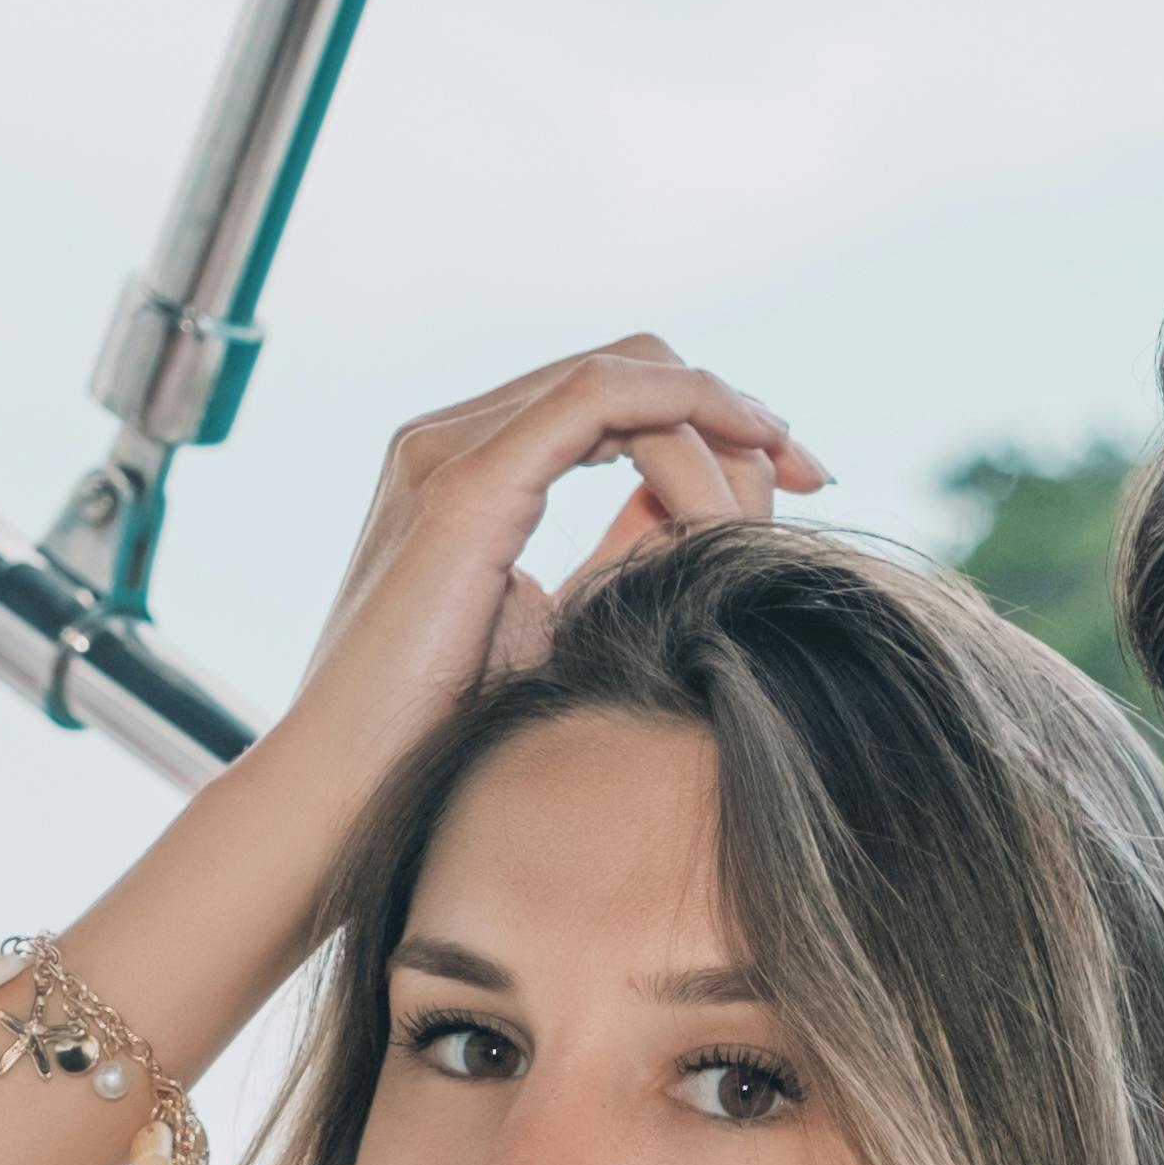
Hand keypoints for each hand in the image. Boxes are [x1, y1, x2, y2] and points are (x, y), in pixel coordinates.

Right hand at [264, 336, 828, 784]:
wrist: (349, 791)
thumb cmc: (447, 736)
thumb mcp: (566, 624)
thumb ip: (628, 551)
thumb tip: (712, 509)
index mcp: (469, 471)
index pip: (607, 403)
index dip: (709, 421)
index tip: (794, 476)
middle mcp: (450, 442)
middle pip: (622, 372)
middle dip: (730, 406)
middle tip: (814, 466)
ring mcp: (448, 454)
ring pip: (618, 378)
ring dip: (718, 410)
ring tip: (792, 461)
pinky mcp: (464, 487)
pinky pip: (594, 403)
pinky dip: (682, 412)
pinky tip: (746, 452)